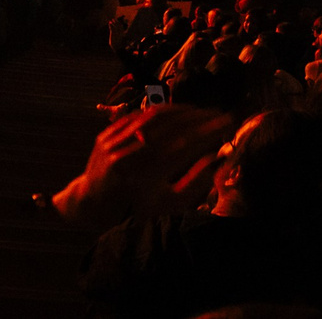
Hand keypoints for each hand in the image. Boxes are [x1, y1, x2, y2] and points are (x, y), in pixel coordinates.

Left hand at [50, 102, 231, 228]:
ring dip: (182, 110)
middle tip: (221, 114)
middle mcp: (126, 156)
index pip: (183, 146)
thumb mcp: (169, 204)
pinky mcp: (106, 134)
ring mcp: (113, 142)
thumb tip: (220, 157)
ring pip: (152, 116)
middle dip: (199, 118)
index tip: (229, 124)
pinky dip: (160, 112)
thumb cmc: (136, 211)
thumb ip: (196, 182)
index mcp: (143, 178)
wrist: (92, 207)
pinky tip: (177, 112)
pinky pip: (137, 116)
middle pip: (169, 126)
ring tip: (203, 111)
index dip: (208, 132)